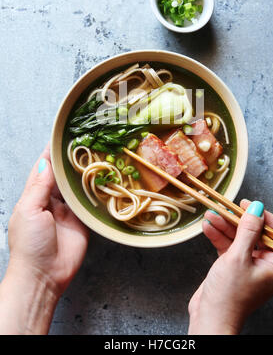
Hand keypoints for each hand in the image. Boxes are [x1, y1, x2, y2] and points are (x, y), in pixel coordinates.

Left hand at [0, 144, 88, 333]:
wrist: (44, 275)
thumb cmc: (29, 244)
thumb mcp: (29, 210)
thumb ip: (39, 186)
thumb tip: (45, 162)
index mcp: (35, 195)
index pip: (44, 168)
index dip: (51, 152)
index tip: (62, 136)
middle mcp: (52, 200)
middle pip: (63, 175)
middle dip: (71, 159)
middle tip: (86, 141)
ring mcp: (69, 210)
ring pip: (78, 186)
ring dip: (85, 173)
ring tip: (97, 154)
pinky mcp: (83, 220)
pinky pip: (91, 202)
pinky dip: (96, 190)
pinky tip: (104, 178)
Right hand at [188, 200, 272, 334]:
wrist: (210, 318)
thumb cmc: (229, 295)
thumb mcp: (238, 257)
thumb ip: (248, 230)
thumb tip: (257, 208)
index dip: (261, 216)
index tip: (246, 204)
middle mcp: (267, 265)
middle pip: (255, 233)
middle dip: (237, 220)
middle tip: (224, 208)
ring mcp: (250, 266)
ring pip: (239, 238)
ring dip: (224, 226)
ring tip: (211, 215)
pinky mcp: (234, 267)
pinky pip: (229, 246)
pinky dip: (219, 236)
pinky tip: (208, 227)